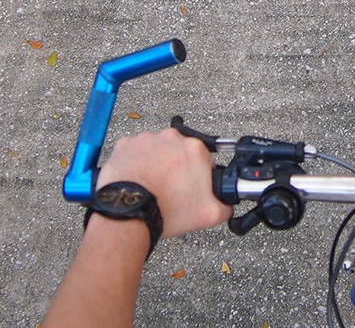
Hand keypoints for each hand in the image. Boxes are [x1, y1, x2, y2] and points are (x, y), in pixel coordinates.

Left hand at [95, 128, 231, 238]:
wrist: (128, 213)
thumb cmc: (164, 210)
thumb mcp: (209, 214)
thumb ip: (226, 206)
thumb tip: (227, 204)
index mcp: (195, 150)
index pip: (204, 159)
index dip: (199, 175)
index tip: (191, 186)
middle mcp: (172, 138)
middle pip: (180, 151)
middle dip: (178, 167)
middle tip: (172, 188)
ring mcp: (147, 139)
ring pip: (157, 150)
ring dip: (157, 163)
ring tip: (153, 185)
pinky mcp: (126, 144)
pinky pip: (135, 150)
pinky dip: (136, 162)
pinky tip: (138, 179)